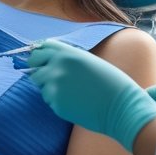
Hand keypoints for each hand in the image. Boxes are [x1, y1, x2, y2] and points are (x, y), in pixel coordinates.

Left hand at [27, 39, 155, 151]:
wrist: (121, 107)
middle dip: (38, 68)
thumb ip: (69, 58)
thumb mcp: (90, 62)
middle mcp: (58, 66)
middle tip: (47, 76)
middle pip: (34, 63)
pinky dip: (58, 102)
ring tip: (71, 92)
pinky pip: (49, 100)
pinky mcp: (56, 103)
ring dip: (49, 87)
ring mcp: (55, 85)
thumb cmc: (111, 84)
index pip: (43, 47)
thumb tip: (51, 60)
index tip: (40, 59)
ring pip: (40, 84)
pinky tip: (75, 103)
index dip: (41, 53)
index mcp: (68, 53)